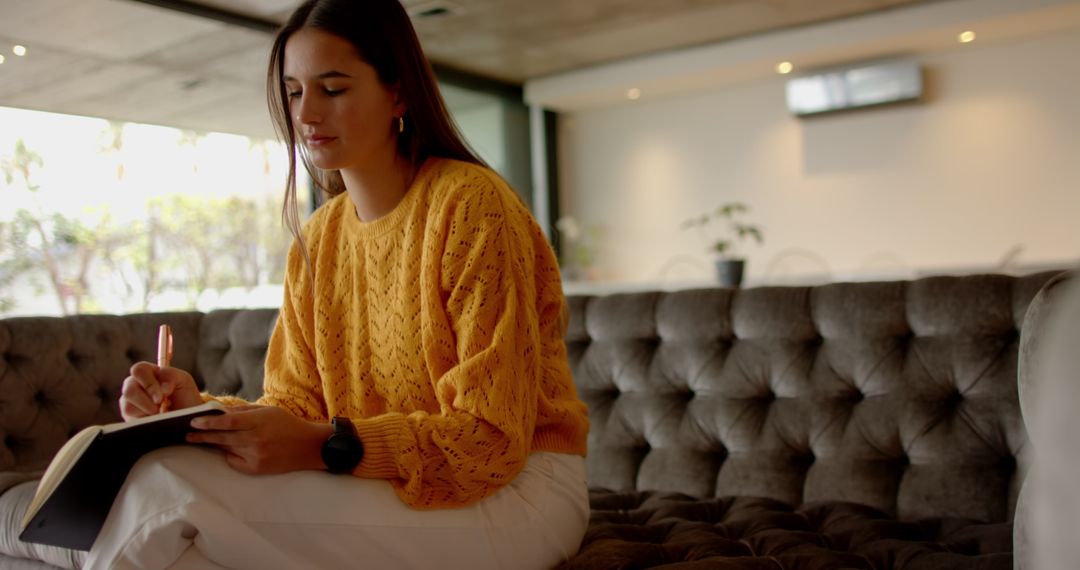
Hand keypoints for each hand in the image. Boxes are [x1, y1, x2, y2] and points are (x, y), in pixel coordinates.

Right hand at [120, 362, 202, 420]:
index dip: (148, 383)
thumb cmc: (184, 396)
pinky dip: (146, 422)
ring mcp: (130, 403)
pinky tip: (156, 421)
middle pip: (129, 390)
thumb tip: (162, 388)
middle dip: (146, 402)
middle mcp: (135, 386)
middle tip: (161, 409)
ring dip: (148, 413)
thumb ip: (171, 376)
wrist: (188, 417)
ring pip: (128, 408)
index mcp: (148, 373)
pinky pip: (131, 422)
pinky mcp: (130, 419)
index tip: (161, 396)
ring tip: (162, 415)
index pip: (138, 370)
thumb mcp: (183, 380)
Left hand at [186, 405, 331, 474]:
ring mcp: (256, 455)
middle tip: (188, 434)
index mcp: (259, 422)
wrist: (308, 447)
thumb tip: (220, 412)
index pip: (228, 422)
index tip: (194, 422)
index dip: (209, 422)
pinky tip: (231, 451)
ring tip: (203, 440)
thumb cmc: (287, 425)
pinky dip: (230, 456)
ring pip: (227, 449)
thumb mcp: (268, 411)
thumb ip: (244, 412)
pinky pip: (235, 462)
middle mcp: (256, 439)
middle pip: (222, 437)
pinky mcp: (257, 468)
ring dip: (214, 444)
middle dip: (203, 436)